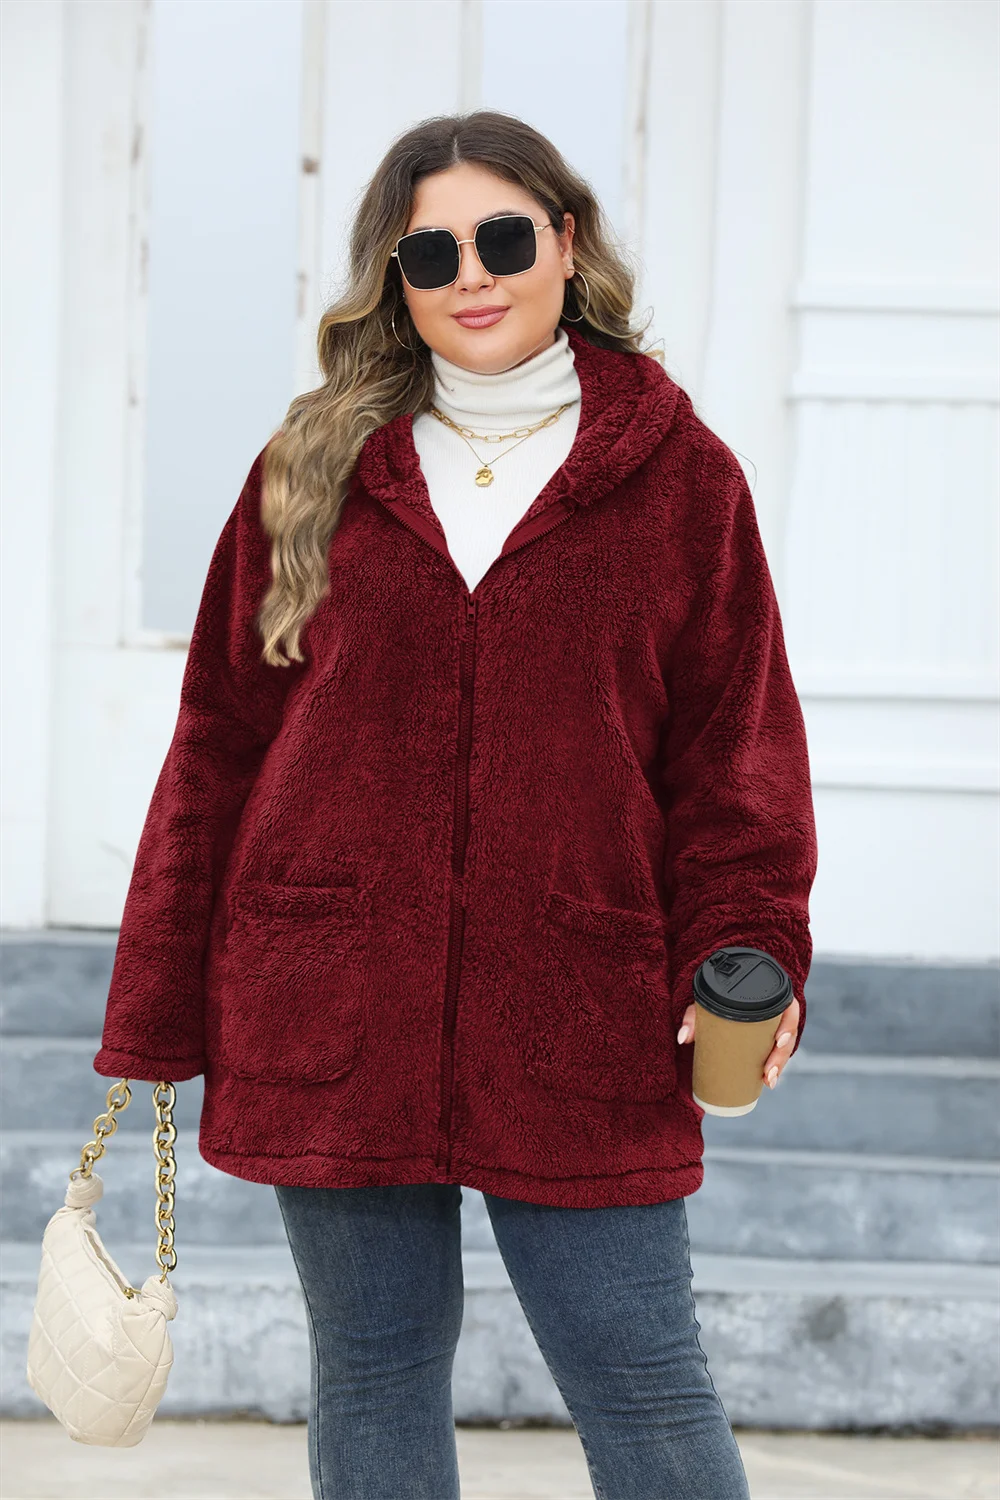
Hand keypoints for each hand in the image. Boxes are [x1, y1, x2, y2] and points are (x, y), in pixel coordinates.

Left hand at [676, 996, 800, 1088]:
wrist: (720, 993)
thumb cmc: (716, 996)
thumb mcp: (706, 1001)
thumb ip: (694, 1016)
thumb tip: (683, 1038)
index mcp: (770, 996)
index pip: (788, 1009)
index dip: (788, 1026)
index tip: (779, 1041)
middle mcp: (775, 1011)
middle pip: (787, 1034)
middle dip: (780, 1057)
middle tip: (768, 1074)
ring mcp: (773, 1027)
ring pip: (783, 1047)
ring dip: (778, 1066)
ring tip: (768, 1082)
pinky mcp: (767, 1039)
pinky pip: (776, 1053)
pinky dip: (773, 1067)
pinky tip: (767, 1081)